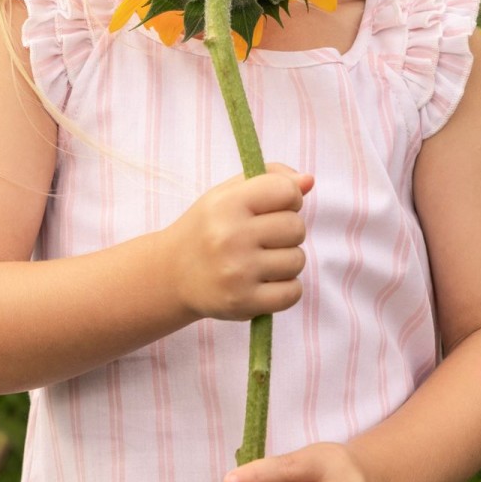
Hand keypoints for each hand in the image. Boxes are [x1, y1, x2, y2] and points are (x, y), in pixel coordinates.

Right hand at [165, 165, 313, 321]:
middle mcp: (231, 237)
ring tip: (260, 261)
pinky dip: (285, 288)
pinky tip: (264, 282)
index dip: (289, 198)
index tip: (275, 207)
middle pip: (296, 227)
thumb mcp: (227, 194)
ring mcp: (238, 272)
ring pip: (297, 260)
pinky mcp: (244, 302)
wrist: (172, 274)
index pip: (286, 191)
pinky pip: (293, 292)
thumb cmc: (207, 228)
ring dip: (286, 261)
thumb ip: (270, 179)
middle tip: (263, 238)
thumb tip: (309, 181)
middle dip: (287, 231)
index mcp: (226, 204)